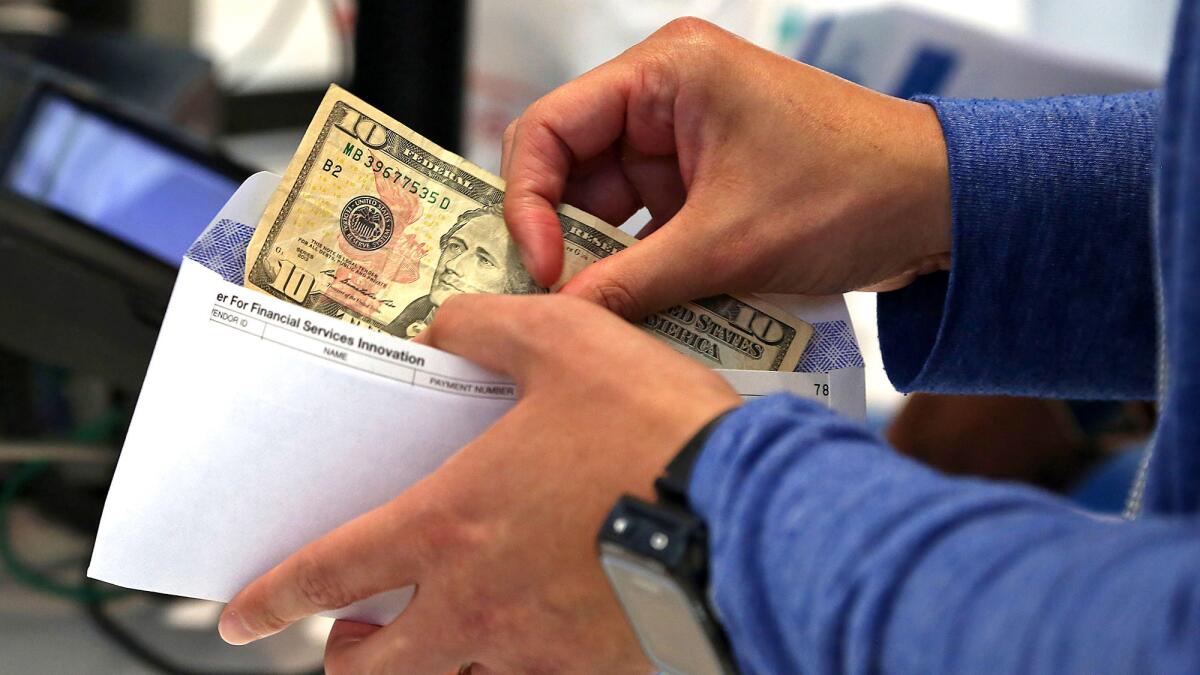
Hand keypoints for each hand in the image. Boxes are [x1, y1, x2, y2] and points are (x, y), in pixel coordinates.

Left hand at [217, 294, 741, 672]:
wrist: (753, 519)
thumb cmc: (654, 433)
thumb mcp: (565, 342)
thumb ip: (488, 327)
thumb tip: (446, 327)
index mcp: (451, 528)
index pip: (332, 575)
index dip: (275, 597)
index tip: (244, 614)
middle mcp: (480, 606)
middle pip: (376, 670)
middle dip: (350, 658)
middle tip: (357, 638)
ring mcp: (538, 653)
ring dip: (434, 667)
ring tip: (450, 638)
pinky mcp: (597, 673)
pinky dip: (522, 666)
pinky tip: (550, 634)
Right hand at [501, 17, 951, 316]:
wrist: (942, 208)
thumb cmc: (855, 190)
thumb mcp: (729, 244)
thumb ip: (633, 283)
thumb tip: (561, 319)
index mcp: (666, 73)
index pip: (550, 127)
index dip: (528, 200)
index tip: (541, 270)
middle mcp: (665, 98)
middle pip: (570, 168)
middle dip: (561, 237)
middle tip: (551, 304)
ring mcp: (685, 142)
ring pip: (605, 204)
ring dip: (600, 260)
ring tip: (592, 316)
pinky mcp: (704, 182)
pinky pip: (645, 225)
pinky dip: (637, 267)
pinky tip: (632, 310)